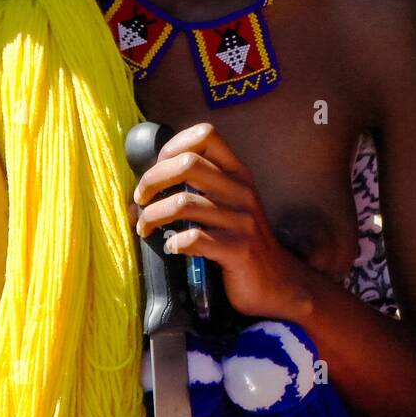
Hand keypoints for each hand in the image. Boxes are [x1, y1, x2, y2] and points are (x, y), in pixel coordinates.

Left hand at [133, 123, 310, 321]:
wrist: (277, 281)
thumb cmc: (241, 240)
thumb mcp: (226, 207)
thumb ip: (192, 192)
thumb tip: (137, 197)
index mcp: (238, 173)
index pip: (206, 135)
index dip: (172, 146)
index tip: (156, 169)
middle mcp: (241, 190)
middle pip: (188, 164)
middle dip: (153, 179)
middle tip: (141, 199)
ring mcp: (241, 220)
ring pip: (183, 203)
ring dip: (153, 216)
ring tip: (145, 228)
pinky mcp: (238, 250)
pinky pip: (195, 239)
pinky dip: (175, 243)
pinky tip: (172, 248)